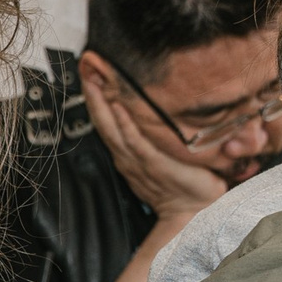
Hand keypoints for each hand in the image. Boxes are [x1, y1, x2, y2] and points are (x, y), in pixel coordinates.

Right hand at [80, 62, 232, 222]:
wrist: (195, 210)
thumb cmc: (185, 185)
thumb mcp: (168, 158)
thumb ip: (160, 139)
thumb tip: (162, 115)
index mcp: (130, 155)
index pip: (109, 124)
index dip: (98, 102)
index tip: (92, 77)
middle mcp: (129, 157)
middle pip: (105, 123)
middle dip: (93, 97)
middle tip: (86, 71)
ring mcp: (139, 161)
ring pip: (114, 129)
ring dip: (103, 105)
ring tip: (95, 82)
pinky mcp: (154, 165)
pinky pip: (136, 142)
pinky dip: (125, 125)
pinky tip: (119, 108)